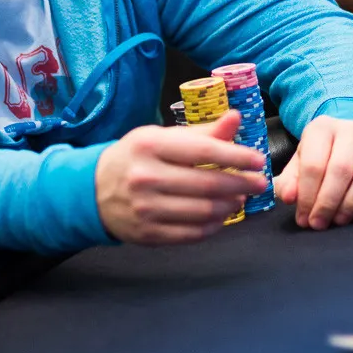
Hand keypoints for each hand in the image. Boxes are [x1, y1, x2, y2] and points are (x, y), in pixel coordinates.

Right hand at [95, 110, 268, 244]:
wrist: (93, 191)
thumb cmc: (136, 158)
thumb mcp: (161, 137)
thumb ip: (201, 132)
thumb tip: (236, 118)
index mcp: (150, 146)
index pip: (203, 151)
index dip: (236, 156)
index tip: (259, 160)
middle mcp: (145, 177)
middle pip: (207, 184)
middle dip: (241, 184)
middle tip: (259, 184)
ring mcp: (145, 209)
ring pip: (203, 211)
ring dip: (230, 206)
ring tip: (240, 198)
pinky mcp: (148, 234)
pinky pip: (192, 233)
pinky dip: (214, 225)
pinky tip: (221, 216)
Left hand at [275, 116, 352, 229]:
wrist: (346, 141)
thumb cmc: (319, 156)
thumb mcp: (298, 164)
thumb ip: (289, 182)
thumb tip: (289, 197)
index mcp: (322, 127)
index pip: (314, 164)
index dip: (307, 195)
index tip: (304, 218)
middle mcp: (351, 130)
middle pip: (341, 169)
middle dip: (328, 202)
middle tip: (319, 224)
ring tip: (339, 221)